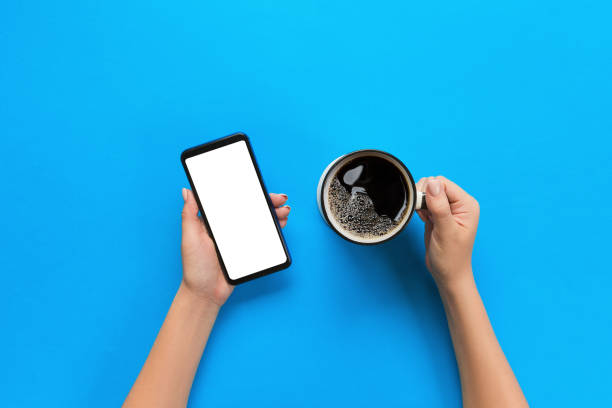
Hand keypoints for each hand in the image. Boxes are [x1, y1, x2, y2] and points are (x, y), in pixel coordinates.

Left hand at [180, 188, 290, 306]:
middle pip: (250, 208)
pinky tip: (280, 225)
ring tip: (284, 212)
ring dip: (273, 214)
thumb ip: (189, 214)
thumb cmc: (194, 266)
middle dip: (267, 201)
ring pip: (259, 221)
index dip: (247, 191)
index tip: (259, 186)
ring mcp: (239, 238)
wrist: (206, 293)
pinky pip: (263, 237)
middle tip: (280, 200)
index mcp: (215, 220)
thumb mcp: (190, 237)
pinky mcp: (248, 250)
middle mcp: (228, 227)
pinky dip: (273, 229)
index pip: (233, 200)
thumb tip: (186, 190)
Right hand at [416, 176, 478, 287]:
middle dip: (423, 196)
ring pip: (428, 192)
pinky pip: (425, 201)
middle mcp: (459, 204)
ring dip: (421, 202)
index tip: (422, 207)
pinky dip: (420, 208)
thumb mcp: (445, 231)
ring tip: (425, 218)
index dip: (429, 191)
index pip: (443, 183)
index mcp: (466, 204)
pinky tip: (423, 219)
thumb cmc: (451, 257)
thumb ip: (439, 207)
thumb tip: (432, 183)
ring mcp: (448, 208)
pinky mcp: (438, 214)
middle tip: (423, 214)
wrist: (447, 274)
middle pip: (435, 185)